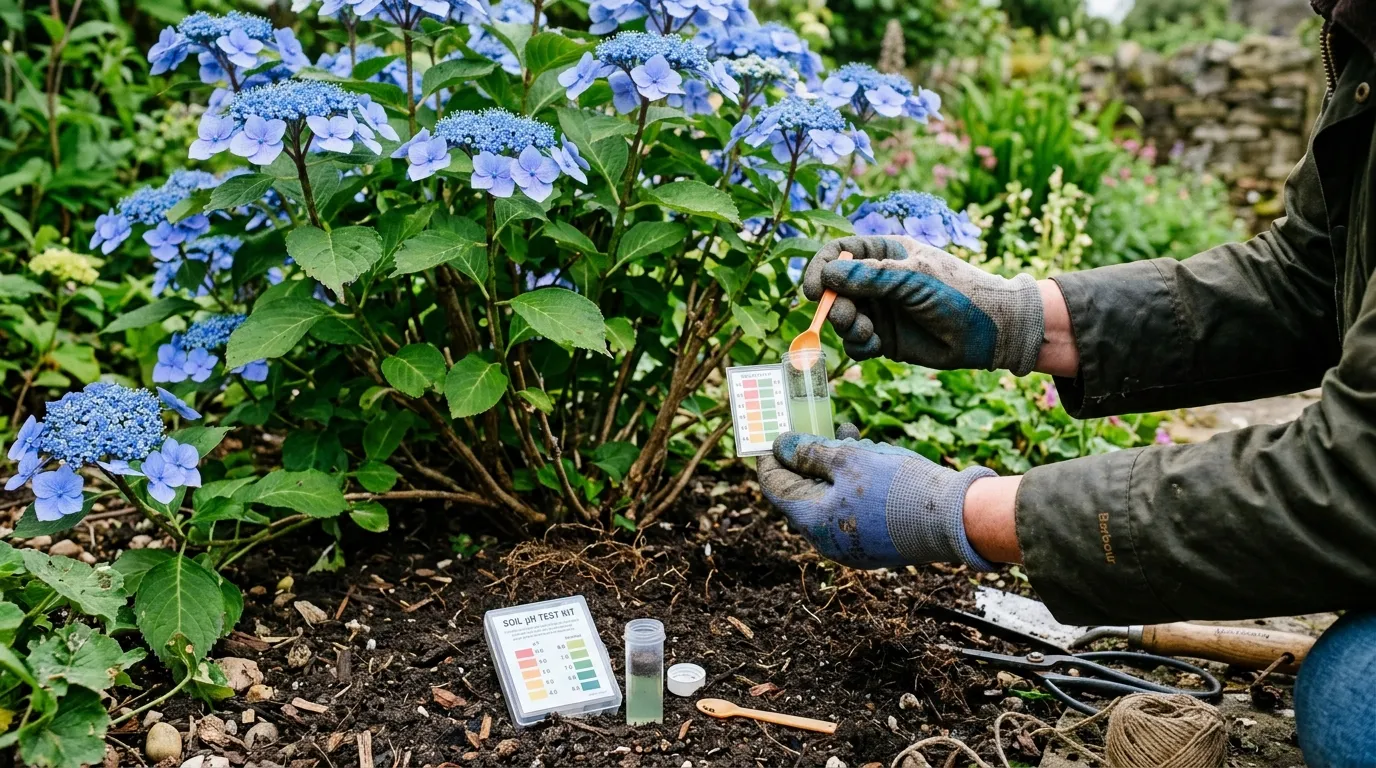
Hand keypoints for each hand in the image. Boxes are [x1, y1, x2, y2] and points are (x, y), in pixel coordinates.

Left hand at [757, 423, 995, 569]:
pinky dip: (855, 482)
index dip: (770, 458)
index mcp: (813, 522)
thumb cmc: (896, 487)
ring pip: (831, 497)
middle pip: (804, 492)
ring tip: (848, 433)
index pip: (775, 487)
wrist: (953, 519)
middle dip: (809, 457)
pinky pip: (853, 508)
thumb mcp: (848, 459)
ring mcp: (852, 545)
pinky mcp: (876, 542)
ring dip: (836, 465)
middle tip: (814, 427)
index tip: (770, 435)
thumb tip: (780, 446)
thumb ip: (810, 452)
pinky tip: (869, 457)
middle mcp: (827, 540)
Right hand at [803, 236, 1044, 374]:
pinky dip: (859, 346)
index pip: (838, 253)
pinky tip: (877, 346)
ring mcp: (879, 310)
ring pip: (841, 319)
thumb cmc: (958, 293)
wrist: (990, 331)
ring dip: (847, 328)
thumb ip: (870, 277)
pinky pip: (856, 343)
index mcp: (884, 253)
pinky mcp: (885, 338)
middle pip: (833, 289)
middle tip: (848, 318)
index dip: (820, 268)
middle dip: (834, 306)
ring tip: (869, 334)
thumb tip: (828, 274)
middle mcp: (876, 281)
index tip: (813, 291)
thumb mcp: (914, 278)